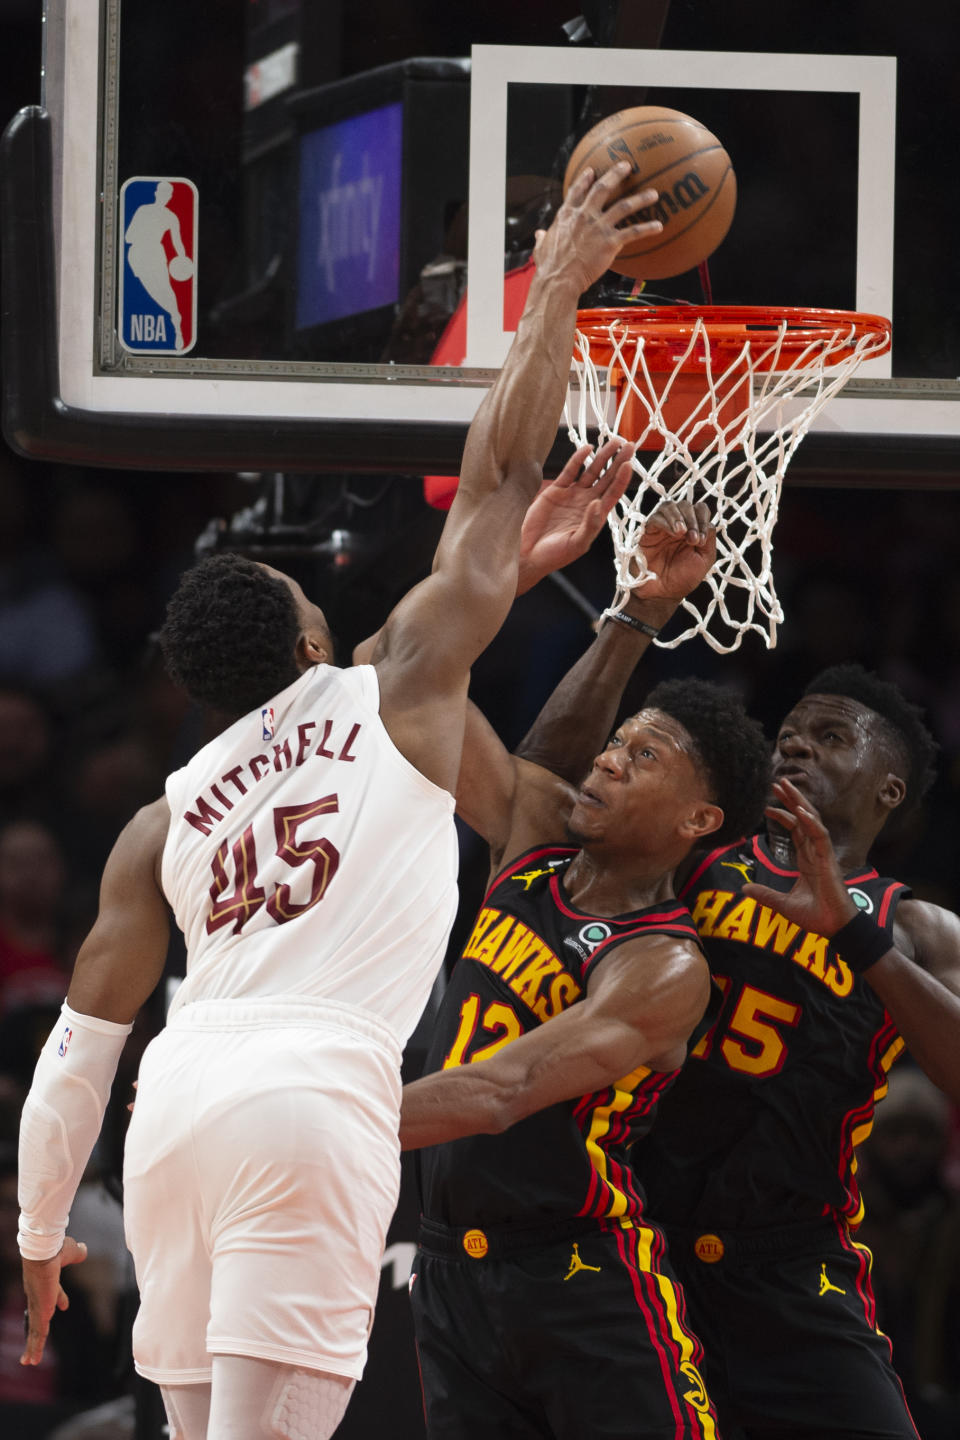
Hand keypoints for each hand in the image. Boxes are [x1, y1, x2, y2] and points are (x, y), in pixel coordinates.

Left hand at [21, 1236, 87, 1365]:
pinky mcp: (40, 1311)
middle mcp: (38, 1296)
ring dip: (33, 1346)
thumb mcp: (71, 1251)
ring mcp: (38, 1305)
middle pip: (37, 1317)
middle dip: (36, 1332)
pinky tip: (31, 1359)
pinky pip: (38, 1333)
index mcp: (45, 1283)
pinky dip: (35, 1347)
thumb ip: (77, 1253)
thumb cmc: (55, 1248)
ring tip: (28, 1362)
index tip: (65, 1305)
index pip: (51, 1296)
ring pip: (35, 1330)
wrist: (43, 1251)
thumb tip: (83, 1250)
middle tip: (33, 1344)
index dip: (59, 1299)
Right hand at [517, 439, 634, 593]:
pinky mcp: (556, 491)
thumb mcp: (577, 544)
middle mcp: (587, 503)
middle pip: (607, 478)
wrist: (529, 554)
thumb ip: (590, 525)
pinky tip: (587, 449)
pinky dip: (578, 460)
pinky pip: (570, 472)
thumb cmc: (555, 555)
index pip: (613, 493)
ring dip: (602, 457)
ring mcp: (573, 495)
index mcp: (596, 516)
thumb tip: (597, 503)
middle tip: (628, 444)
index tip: (629, 463)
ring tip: (614, 442)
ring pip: (591, 471)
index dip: (622, 478)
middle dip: (618, 461)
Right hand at [533, 164, 662, 294]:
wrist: (559, 280)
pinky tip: (658, 226)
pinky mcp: (610, 242)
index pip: (577, 191)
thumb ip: (542, 238)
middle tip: (627, 165)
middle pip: (603, 188)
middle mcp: (584, 215)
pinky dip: (647, 228)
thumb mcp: (541, 248)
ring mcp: (598, 227)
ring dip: (641, 198)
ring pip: (624, 206)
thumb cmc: (549, 267)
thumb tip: (538, 235)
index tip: (592, 171)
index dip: (585, 179)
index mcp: (567, 215)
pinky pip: (633, 232)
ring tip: (654, 193)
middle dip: (616, 174)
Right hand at [628, 499, 716, 601]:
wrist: (662, 594)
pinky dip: (666, 521)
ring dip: (679, 516)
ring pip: (669, 506)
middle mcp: (677, 525)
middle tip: (693, 540)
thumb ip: (709, 538)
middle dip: (692, 519)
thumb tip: (708, 522)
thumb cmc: (682, 579)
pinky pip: (655, 517)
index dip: (703, 519)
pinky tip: (673, 533)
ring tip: (682, 533)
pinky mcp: (647, 532)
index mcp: (692, 530)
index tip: (701, 540)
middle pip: (685, 505)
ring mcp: (661, 528)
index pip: (699, 510)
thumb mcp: (705, 559)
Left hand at [742, 778, 857, 934]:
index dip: (782, 816)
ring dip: (799, 802)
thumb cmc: (816, 916)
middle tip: (776, 783)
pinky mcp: (829, 860)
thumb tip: (744, 888)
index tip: (766, 806)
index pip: (795, 830)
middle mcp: (815, 853)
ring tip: (786, 786)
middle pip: (803, 819)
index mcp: (807, 860)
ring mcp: (823, 854)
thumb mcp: (783, 904)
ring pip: (812, 821)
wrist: (834, 928)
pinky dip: (811, 822)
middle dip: (790, 800)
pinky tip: (800, 810)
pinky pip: (820, 835)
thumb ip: (765, 894)